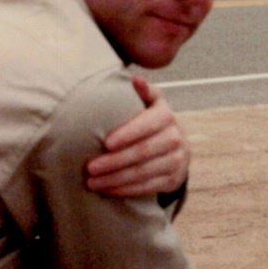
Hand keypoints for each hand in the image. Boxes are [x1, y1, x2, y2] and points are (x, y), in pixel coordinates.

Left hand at [86, 75, 190, 197]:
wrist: (175, 147)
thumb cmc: (151, 121)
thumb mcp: (151, 102)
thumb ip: (143, 91)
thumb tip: (135, 79)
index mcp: (167, 116)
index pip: (149, 124)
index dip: (128, 134)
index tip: (105, 143)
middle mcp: (176, 138)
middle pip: (143, 152)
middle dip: (115, 161)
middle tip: (90, 167)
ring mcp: (177, 160)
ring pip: (144, 173)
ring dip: (115, 179)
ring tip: (92, 182)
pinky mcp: (173, 180)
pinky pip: (147, 187)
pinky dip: (125, 190)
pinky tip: (106, 189)